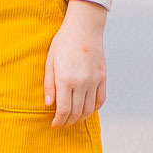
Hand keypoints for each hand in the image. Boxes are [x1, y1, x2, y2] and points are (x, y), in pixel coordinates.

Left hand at [44, 0, 107, 126]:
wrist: (84, 28)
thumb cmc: (62, 43)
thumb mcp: (50, 62)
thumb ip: (49, 85)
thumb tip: (49, 105)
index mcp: (65, 79)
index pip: (64, 109)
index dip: (59, 120)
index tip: (54, 124)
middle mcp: (82, 82)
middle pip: (77, 112)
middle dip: (68, 122)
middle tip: (62, 124)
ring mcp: (94, 80)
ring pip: (90, 109)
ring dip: (81, 118)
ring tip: (73, 119)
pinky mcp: (103, 77)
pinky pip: (100, 99)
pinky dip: (94, 108)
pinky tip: (87, 110)